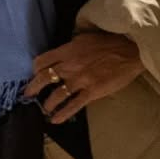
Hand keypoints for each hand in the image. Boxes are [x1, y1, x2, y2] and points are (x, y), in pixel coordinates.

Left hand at [24, 31, 143, 124]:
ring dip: (47, 104)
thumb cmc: (109, 42)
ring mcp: (81, 79)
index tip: (34, 75)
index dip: (35, 70)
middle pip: (43, 78)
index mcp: (67, 51)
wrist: (131, 51)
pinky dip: (63, 114)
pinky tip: (55, 120)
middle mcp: (70, 65)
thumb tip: (61, 54)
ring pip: (56, 94)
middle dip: (32, 88)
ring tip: (44, 109)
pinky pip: (73, 105)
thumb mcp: (84, 38)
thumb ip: (70, 47)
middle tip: (28, 95)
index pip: (41, 61)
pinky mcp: (92, 91)